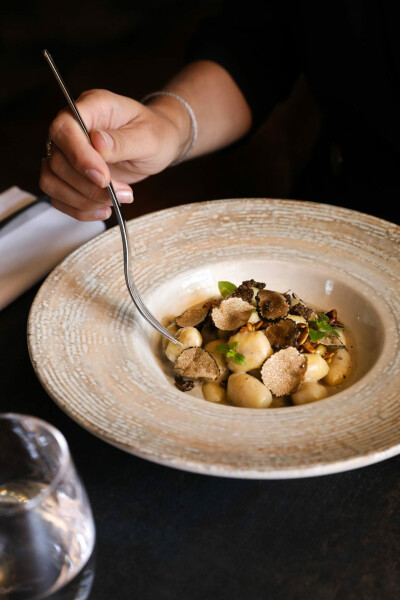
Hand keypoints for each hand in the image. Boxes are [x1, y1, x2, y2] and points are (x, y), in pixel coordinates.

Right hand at [40, 89, 189, 220]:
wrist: (159, 143)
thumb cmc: (155, 133)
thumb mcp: (148, 136)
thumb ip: (122, 141)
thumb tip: (97, 143)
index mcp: (91, 107)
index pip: (64, 128)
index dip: (79, 156)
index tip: (104, 178)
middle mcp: (73, 128)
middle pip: (57, 161)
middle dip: (88, 186)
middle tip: (123, 193)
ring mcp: (68, 152)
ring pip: (52, 181)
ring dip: (83, 200)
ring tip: (117, 201)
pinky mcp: (70, 175)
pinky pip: (60, 197)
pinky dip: (80, 209)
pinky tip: (103, 210)